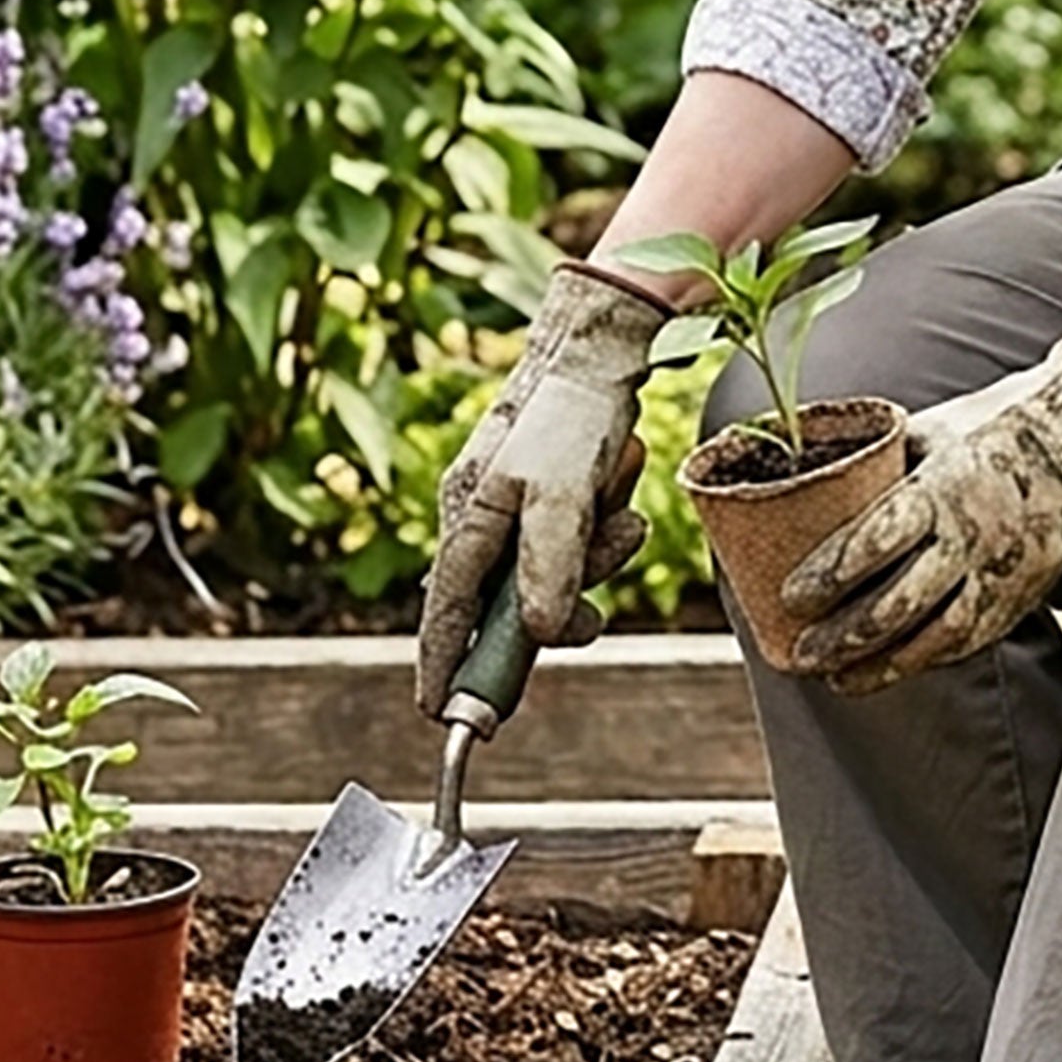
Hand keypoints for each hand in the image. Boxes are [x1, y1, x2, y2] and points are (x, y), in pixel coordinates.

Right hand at [415, 261, 670, 711]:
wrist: (605, 350)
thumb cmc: (574, 414)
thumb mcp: (562, 495)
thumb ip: (551, 565)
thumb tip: (544, 632)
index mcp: (467, 517)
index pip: (445, 610)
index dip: (443, 663)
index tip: (440, 712)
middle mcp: (484, 518)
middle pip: (512, 602)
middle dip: (561, 605)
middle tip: (592, 612)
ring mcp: (520, 509)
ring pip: (556, 576)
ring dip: (597, 562)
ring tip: (620, 523)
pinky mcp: (556, 500)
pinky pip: (580, 546)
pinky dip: (607, 536)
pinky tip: (621, 505)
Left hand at [780, 310, 1061, 689]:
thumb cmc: (997, 423)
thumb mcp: (935, 429)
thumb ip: (882, 464)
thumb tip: (810, 482)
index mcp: (946, 486)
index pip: (877, 539)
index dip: (830, 573)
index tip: (790, 596)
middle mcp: (975, 536)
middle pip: (899, 602)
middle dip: (843, 636)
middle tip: (798, 656)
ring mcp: (1003, 572)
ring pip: (935, 635)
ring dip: (881, 664)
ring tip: (836, 679)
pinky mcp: (1022, 596)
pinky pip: (969, 639)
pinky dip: (925, 659)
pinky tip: (888, 669)